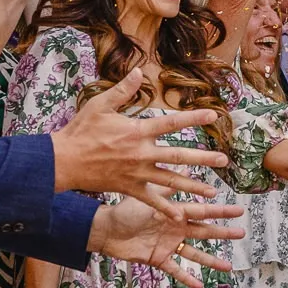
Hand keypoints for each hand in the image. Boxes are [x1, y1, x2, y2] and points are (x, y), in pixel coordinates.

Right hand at [50, 70, 229, 209]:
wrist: (63, 162)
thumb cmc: (81, 131)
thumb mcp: (101, 105)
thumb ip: (123, 89)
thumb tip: (139, 71)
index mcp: (138, 131)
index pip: (172, 123)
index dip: (193, 118)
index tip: (213, 116)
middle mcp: (142, 153)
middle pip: (179, 155)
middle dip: (203, 158)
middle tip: (224, 161)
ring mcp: (137, 173)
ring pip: (170, 180)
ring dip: (193, 186)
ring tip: (213, 192)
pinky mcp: (129, 188)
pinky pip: (151, 200)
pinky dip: (165, 209)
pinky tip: (181, 216)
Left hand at [85, 196, 245, 287]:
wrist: (106, 230)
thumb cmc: (126, 211)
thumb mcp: (150, 198)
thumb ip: (169, 186)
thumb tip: (185, 165)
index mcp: (176, 212)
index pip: (203, 211)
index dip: (221, 211)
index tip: (240, 210)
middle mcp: (176, 228)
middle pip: (204, 231)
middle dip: (223, 232)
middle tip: (242, 233)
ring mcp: (169, 245)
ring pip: (195, 252)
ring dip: (211, 260)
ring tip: (228, 266)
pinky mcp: (158, 259)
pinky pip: (176, 269)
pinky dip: (186, 277)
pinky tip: (199, 285)